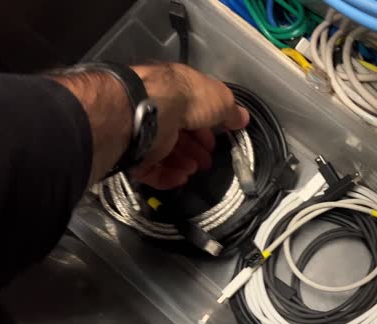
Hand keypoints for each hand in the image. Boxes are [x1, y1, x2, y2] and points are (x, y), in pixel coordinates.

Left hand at [129, 64, 248, 188]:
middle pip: (178, 135)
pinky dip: (167, 176)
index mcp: (175, 92)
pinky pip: (151, 169)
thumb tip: (242, 118)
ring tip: (194, 169)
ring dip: (184, 163)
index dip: (206, 129)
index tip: (216, 142)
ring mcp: (143, 132)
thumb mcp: (220, 99)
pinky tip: (181, 177)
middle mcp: (158, 110)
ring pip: (165, 153)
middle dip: (195, 150)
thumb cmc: (187, 98)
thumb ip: (232, 111)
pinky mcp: (134, 153)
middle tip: (206, 161)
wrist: (150, 111)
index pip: (191, 113)